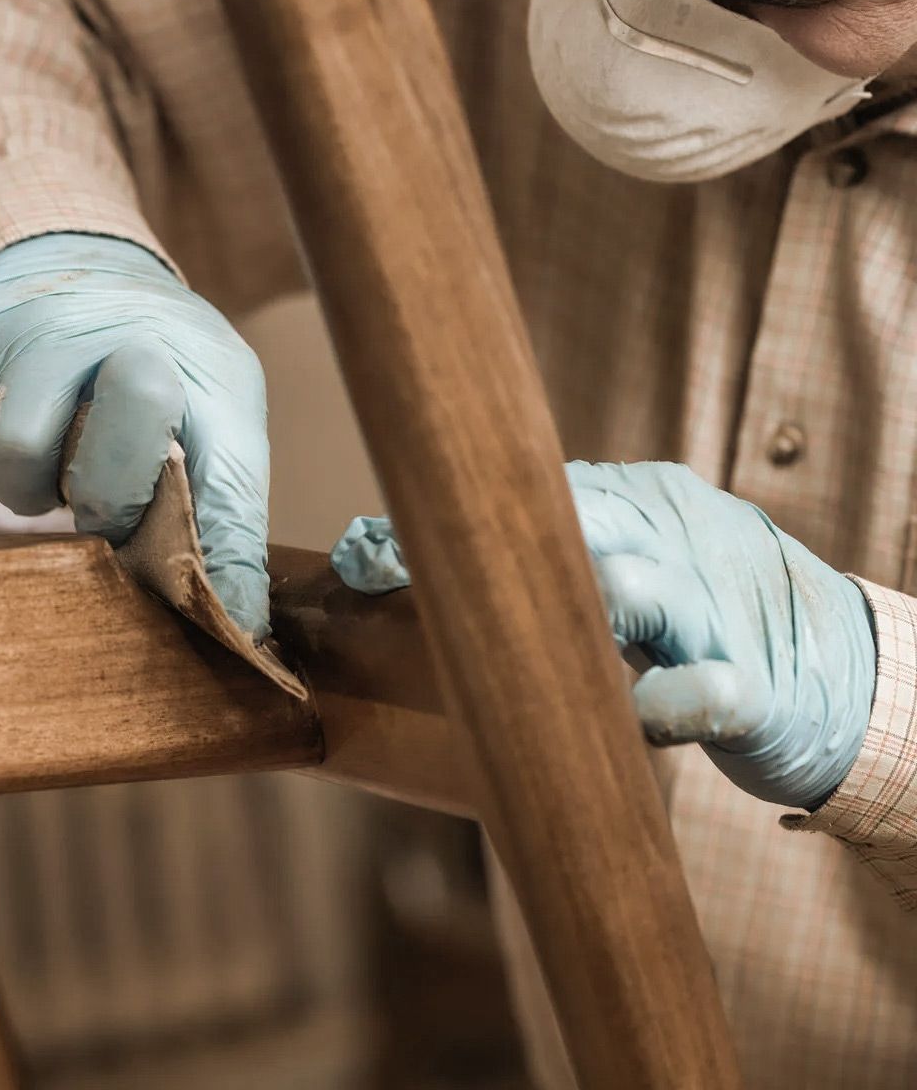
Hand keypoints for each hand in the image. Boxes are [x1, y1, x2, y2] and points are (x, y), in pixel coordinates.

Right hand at [0, 233, 271, 636]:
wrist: (71, 260)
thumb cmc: (156, 364)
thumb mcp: (214, 415)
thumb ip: (223, 514)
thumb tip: (237, 627)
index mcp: (207, 366)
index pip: (224, 480)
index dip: (218, 564)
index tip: (204, 612)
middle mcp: (125, 335)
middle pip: (104, 470)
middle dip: (100, 507)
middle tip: (100, 498)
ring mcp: (40, 332)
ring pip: (15, 459)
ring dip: (29, 492)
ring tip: (52, 464)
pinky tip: (11, 445)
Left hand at [330, 460, 876, 808]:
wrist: (849, 676)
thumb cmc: (707, 618)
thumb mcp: (630, 563)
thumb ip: (542, 555)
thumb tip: (389, 556)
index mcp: (637, 501)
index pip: (529, 489)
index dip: (440, 518)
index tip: (357, 550)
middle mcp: (676, 537)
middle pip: (566, 524)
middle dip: (470, 549)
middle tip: (378, 570)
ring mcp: (720, 608)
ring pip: (636, 589)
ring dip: (563, 609)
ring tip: (489, 634)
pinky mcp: (759, 690)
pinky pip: (706, 690)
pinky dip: (665, 703)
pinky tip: (630, 716)